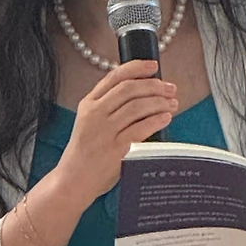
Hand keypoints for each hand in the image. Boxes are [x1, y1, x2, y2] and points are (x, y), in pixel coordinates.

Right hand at [55, 59, 176, 204]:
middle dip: (154, 86)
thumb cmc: (85, 152)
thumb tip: (142, 91)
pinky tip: (166, 117)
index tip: (153, 66)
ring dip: (159, 102)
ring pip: (138, 107)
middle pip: (130, 89)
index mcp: (88, 104)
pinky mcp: (116, 149)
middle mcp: (95, 114)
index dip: (137, 68)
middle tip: (170, 88)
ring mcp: (105, 132)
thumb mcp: (88, 122)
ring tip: (172, 103)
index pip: (114, 77)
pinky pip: (141, 128)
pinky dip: (157, 120)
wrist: (73, 180)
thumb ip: (108, 106)